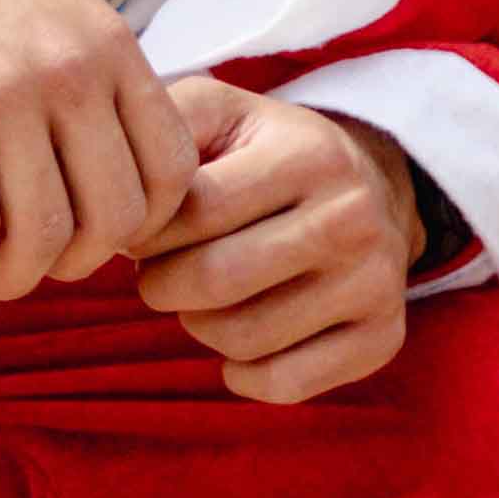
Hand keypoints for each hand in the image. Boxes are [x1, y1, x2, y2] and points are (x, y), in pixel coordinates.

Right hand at [0, 0, 199, 301]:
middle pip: (113, 216)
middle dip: (79, 263)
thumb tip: (126, 168)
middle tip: (41, 265)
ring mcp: (2, 94)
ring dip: (15, 279)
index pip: (170, 167)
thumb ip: (99, 77)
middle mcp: (68, 70)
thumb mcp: (59, 5)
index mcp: (109, 45)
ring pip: (41, 233)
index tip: (102, 236)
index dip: (145, 224)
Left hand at [130, 78, 431, 403]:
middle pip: (213, 281)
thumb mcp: (222, 114)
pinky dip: (243, 373)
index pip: (194, 213)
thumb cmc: (268, 155)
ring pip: (241, 338)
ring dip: (199, 326)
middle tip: (161, 273)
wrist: (371, 189)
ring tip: (205, 298)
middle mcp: (352, 217)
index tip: (142, 233)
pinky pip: (283, 383)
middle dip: (162, 285)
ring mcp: (375, 283)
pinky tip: (242, 340)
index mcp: (308, 154)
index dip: (146, 233)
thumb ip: (166, 125)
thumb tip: (116, 181)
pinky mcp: (381, 338)